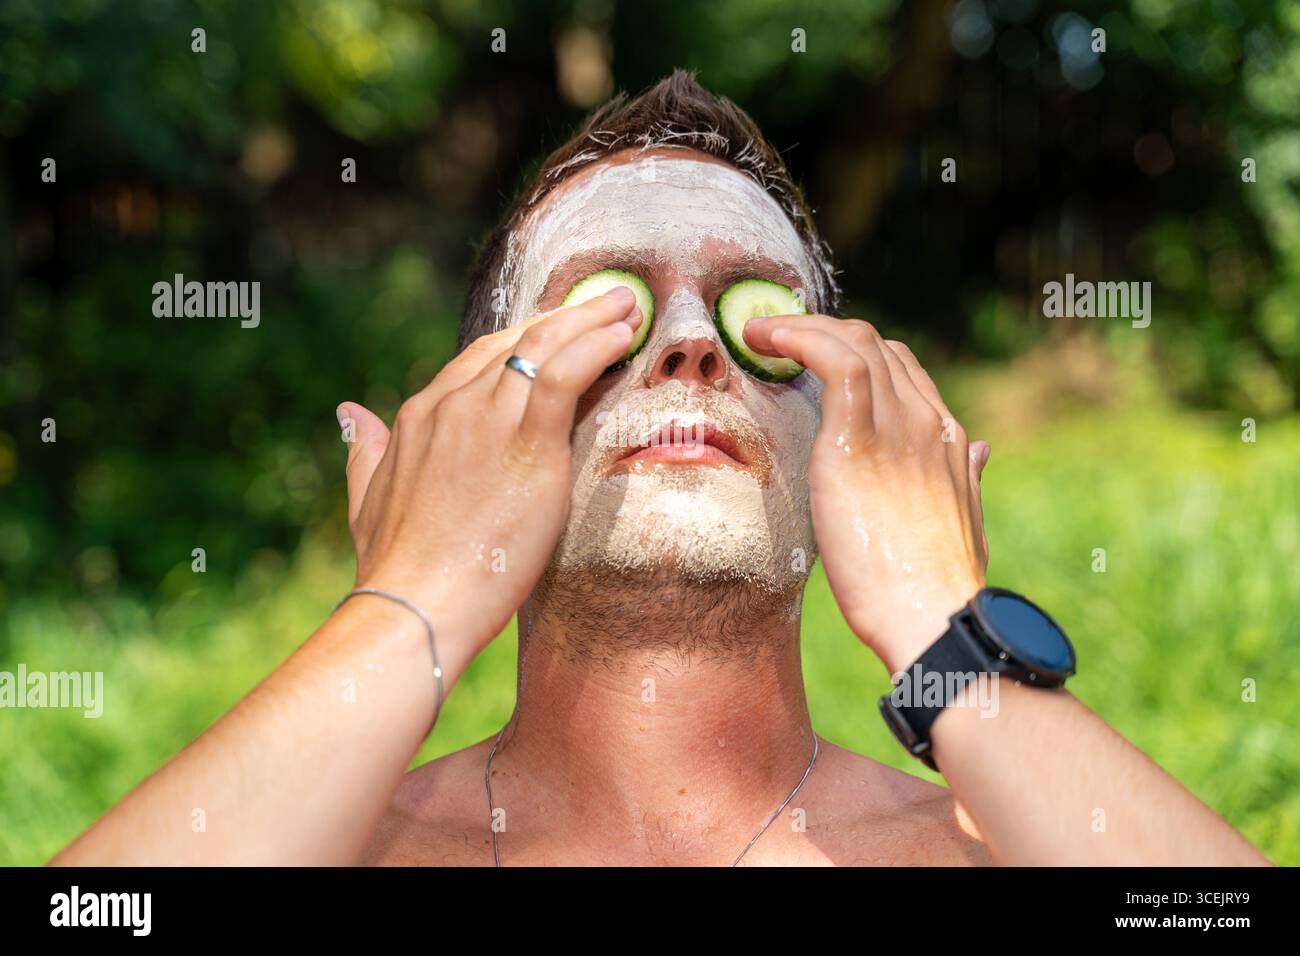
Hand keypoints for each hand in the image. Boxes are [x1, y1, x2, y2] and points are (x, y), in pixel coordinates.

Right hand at [336, 288, 641, 668]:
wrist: (414, 605)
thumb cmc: (395, 567)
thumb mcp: (366, 500)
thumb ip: (365, 452)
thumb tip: (350, 413)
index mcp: (420, 415)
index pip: (480, 358)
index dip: (524, 340)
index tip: (556, 330)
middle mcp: (453, 406)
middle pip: (517, 342)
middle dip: (564, 317)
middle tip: (605, 302)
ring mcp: (488, 421)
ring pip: (545, 347)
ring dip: (591, 320)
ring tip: (625, 305)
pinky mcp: (527, 444)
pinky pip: (566, 374)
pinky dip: (597, 346)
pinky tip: (622, 336)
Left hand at [744, 315, 990, 673]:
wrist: (932, 619)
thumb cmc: (937, 589)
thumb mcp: (962, 525)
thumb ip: (963, 480)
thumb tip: (979, 451)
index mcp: (946, 440)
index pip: (900, 369)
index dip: (854, 354)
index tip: (811, 359)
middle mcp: (926, 422)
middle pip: (875, 346)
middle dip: (823, 332)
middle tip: (776, 340)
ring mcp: (897, 426)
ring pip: (855, 341)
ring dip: (802, 326)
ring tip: (760, 332)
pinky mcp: (858, 440)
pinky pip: (836, 361)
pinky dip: (799, 337)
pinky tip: (766, 339)